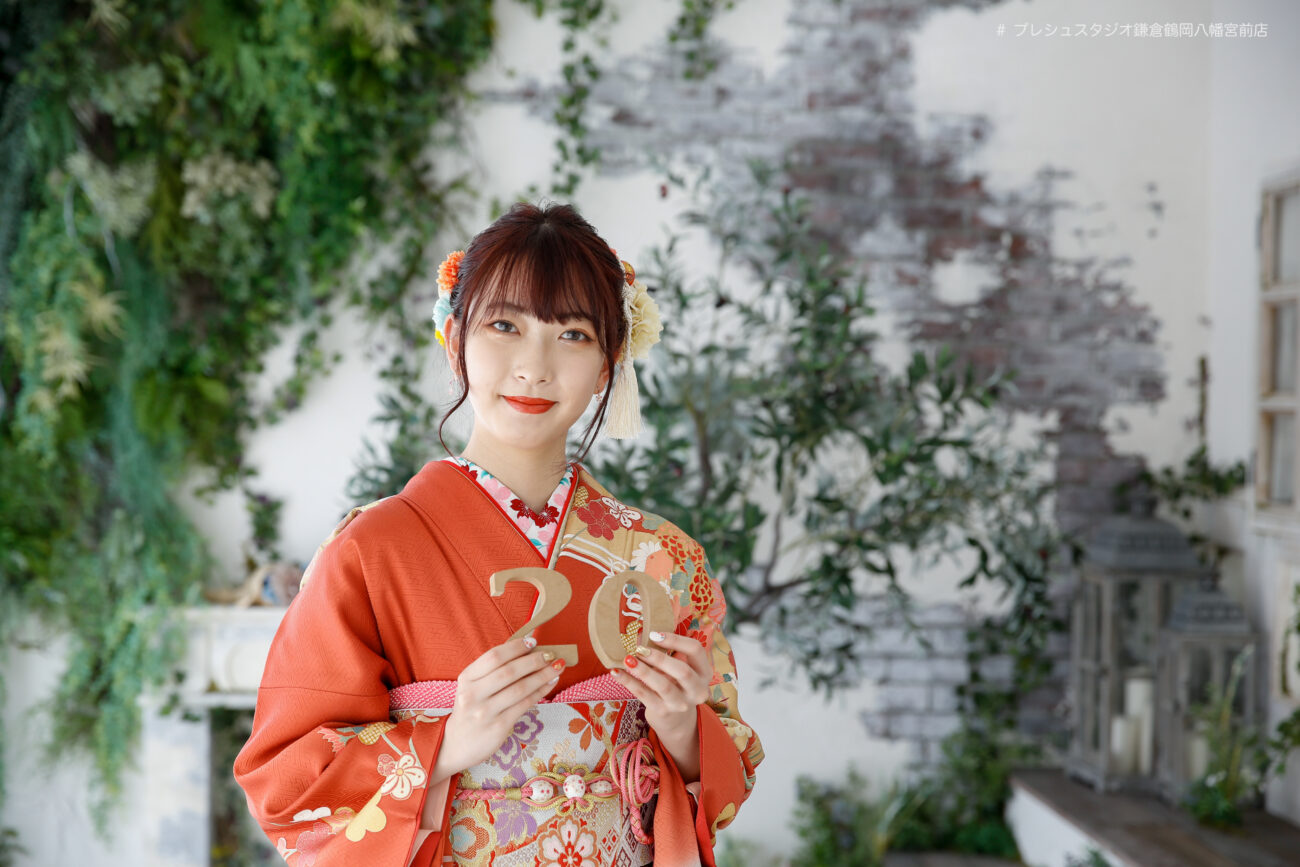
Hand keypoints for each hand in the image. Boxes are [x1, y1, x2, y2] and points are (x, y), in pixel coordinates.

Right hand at [421, 638, 562, 828]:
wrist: (455, 744)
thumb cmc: (470, 709)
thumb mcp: (473, 686)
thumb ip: (493, 670)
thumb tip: (527, 650)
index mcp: (466, 678)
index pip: (494, 656)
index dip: (516, 647)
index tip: (534, 641)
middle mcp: (472, 694)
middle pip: (509, 671)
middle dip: (534, 660)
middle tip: (550, 654)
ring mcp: (485, 712)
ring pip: (520, 688)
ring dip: (542, 675)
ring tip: (557, 667)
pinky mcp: (498, 727)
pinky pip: (524, 704)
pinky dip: (540, 692)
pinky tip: (549, 684)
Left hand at [611, 630, 711, 780]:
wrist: (676, 721)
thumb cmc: (676, 685)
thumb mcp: (681, 669)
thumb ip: (671, 653)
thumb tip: (643, 634)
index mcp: (704, 672)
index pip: (696, 650)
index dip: (676, 640)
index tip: (654, 634)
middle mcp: (697, 690)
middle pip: (682, 671)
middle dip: (659, 658)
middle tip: (639, 648)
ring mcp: (680, 703)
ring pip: (663, 685)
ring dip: (643, 670)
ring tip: (627, 659)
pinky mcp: (663, 711)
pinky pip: (644, 695)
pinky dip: (629, 682)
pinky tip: (616, 672)